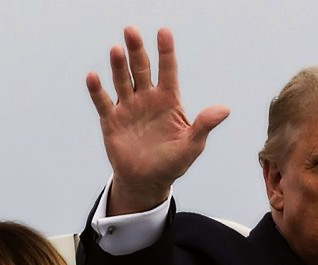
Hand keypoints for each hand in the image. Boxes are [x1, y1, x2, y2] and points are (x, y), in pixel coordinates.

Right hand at [86, 27, 229, 214]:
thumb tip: (224, 110)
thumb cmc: (173, 162)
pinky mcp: (111, 121)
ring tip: (116, 50)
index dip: (166, 51)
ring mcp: (128, 107)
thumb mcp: (192, 145)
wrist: (147, 181)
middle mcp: (147, 98)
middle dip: (136, 50)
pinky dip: (97, 90)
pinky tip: (93, 76)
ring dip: (118, 66)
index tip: (163, 32)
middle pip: (141, 68)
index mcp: (168, 100)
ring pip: (122, 81)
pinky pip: (103, 102)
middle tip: (131, 30)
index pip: (168, 69)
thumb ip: (204, 125)